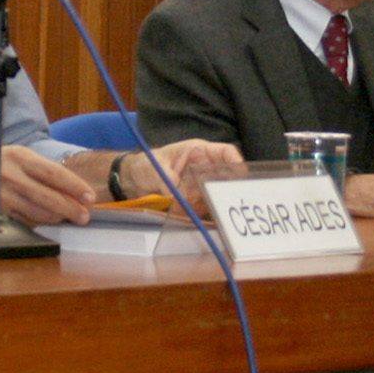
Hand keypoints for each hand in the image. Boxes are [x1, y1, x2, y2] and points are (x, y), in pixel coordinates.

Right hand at [0, 145, 96, 225]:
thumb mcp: (18, 155)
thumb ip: (42, 168)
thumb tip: (71, 185)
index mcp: (20, 158)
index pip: (54, 173)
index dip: (74, 187)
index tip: (89, 196)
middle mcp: (13, 177)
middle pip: (49, 197)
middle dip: (71, 208)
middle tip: (85, 215)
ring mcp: (6, 196)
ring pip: (40, 212)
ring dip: (58, 217)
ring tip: (71, 217)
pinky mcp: (2, 211)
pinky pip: (29, 219)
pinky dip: (43, 220)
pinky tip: (52, 219)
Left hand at [114, 139, 243, 210]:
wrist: (132, 181)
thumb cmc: (145, 165)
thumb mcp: (154, 167)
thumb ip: (166, 179)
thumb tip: (176, 194)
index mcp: (197, 152)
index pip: (225, 152)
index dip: (236, 161)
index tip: (241, 174)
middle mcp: (203, 168)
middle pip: (227, 175)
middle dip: (231, 186)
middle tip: (232, 198)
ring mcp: (200, 185)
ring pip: (217, 194)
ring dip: (217, 203)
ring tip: (217, 211)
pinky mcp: (194, 201)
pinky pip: (206, 208)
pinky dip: (206, 214)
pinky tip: (206, 220)